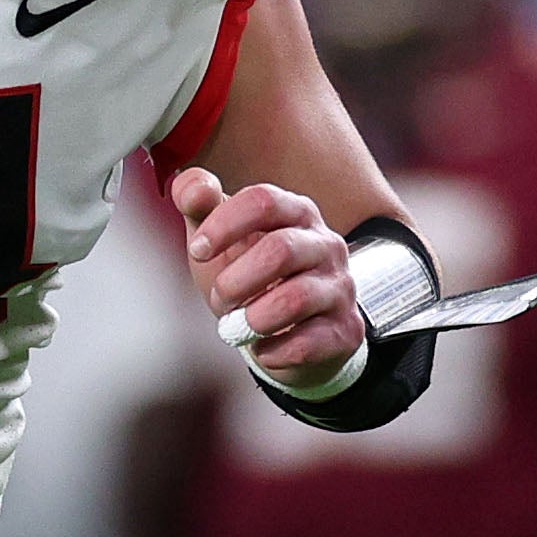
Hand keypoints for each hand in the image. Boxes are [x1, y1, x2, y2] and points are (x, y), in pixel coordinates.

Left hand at [169, 165, 365, 385]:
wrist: (285, 332)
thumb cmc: (249, 276)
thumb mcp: (219, 238)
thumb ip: (199, 205)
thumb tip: (191, 186)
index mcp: (296, 213)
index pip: (264, 201)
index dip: (224, 224)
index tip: (198, 250)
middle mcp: (326, 245)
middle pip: (281, 250)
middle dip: (235, 281)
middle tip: (219, 298)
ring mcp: (341, 288)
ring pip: (296, 299)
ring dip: (252, 318)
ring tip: (239, 326)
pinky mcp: (346, 330)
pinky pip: (308, 343)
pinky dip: (272, 350)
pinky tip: (262, 348)